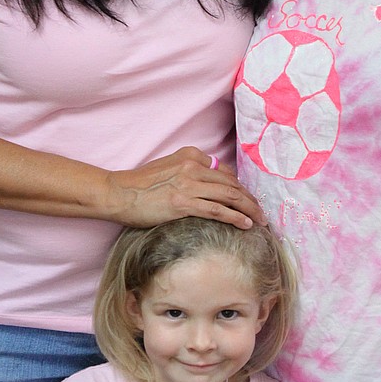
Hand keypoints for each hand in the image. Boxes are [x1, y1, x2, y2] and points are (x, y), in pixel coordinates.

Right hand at [106, 146, 265, 229]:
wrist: (118, 193)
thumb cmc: (140, 185)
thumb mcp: (169, 169)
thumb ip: (189, 173)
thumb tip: (211, 187)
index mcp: (191, 156)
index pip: (225, 173)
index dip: (241, 188)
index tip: (249, 200)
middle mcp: (193, 167)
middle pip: (232, 184)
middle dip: (251, 200)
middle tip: (262, 212)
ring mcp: (189, 185)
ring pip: (230, 197)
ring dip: (249, 210)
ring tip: (260, 221)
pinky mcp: (184, 203)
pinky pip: (218, 211)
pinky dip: (236, 218)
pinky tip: (246, 225)